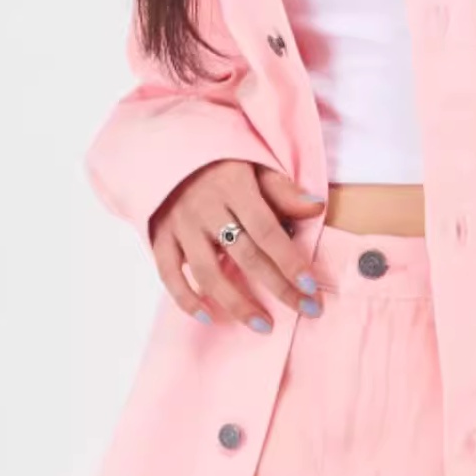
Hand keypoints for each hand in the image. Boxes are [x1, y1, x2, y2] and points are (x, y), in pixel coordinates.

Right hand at [149, 161, 326, 331]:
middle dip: (278, 287)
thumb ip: (282, 189)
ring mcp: (180, 226)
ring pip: (208, 273)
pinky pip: (170, 274)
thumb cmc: (218, 161)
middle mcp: (205, 209)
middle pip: (245, 256)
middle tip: (305, 310)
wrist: (163, 149)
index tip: (311, 286)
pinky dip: (186, 299)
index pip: (266, 231)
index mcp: (233, 188)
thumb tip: (316, 207)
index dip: (289, 260)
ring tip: (263, 326)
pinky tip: (209, 318)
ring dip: (236, 303)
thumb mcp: (253, 163)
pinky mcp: (159, 237)